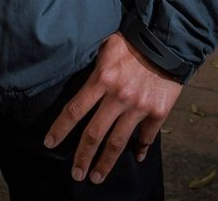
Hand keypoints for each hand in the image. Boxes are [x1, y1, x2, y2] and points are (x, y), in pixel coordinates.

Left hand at [45, 32, 180, 183]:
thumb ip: (92, 64)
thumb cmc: (132, 41)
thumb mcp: (106, 46)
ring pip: (118, 142)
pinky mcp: (157, 112)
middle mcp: (118, 96)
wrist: (167, 40)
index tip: (49, 143)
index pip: (74, 110)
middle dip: (82, 157)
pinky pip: (146, 137)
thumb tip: (75, 73)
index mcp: (102, 79)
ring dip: (105, 163)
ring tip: (96, 177)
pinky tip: (137, 157)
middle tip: (75, 174)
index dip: (60, 129)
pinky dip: (141, 149)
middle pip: (94, 134)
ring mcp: (138, 107)